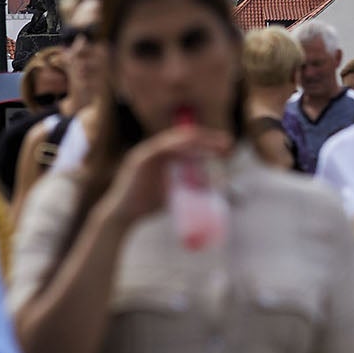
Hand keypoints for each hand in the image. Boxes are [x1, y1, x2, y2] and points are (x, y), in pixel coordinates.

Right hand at [100, 123, 232, 229]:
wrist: (123, 216)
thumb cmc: (149, 206)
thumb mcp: (176, 192)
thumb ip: (191, 186)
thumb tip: (217, 189)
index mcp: (163, 154)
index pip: (188, 141)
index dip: (209, 141)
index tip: (228, 148)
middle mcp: (154, 149)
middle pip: (186, 136)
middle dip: (209, 138)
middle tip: (229, 145)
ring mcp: (147, 152)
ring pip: (178, 141)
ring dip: (201, 142)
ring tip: (220, 148)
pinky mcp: (142, 159)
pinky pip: (166, 149)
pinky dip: (184, 149)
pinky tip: (200, 153)